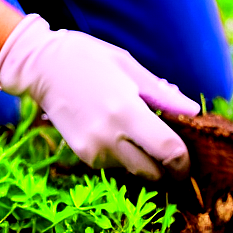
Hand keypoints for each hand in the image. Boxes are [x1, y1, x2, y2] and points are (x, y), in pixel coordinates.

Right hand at [0, 14, 200, 179]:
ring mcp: (94, 150)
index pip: (168, 151)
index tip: (187, 158)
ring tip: (134, 129)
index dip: (184, 160)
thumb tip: (193, 111)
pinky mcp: (84, 156)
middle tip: (167, 149)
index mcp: (127, 112)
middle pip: (154, 172)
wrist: (39, 66)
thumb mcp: (129, 68)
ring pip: (135, 170)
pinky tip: (115, 131)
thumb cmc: (88, 59)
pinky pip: (116, 166)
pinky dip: (124, 156)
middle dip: (165, 166)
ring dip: (143, 159)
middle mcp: (110, 137)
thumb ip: (162, 95)